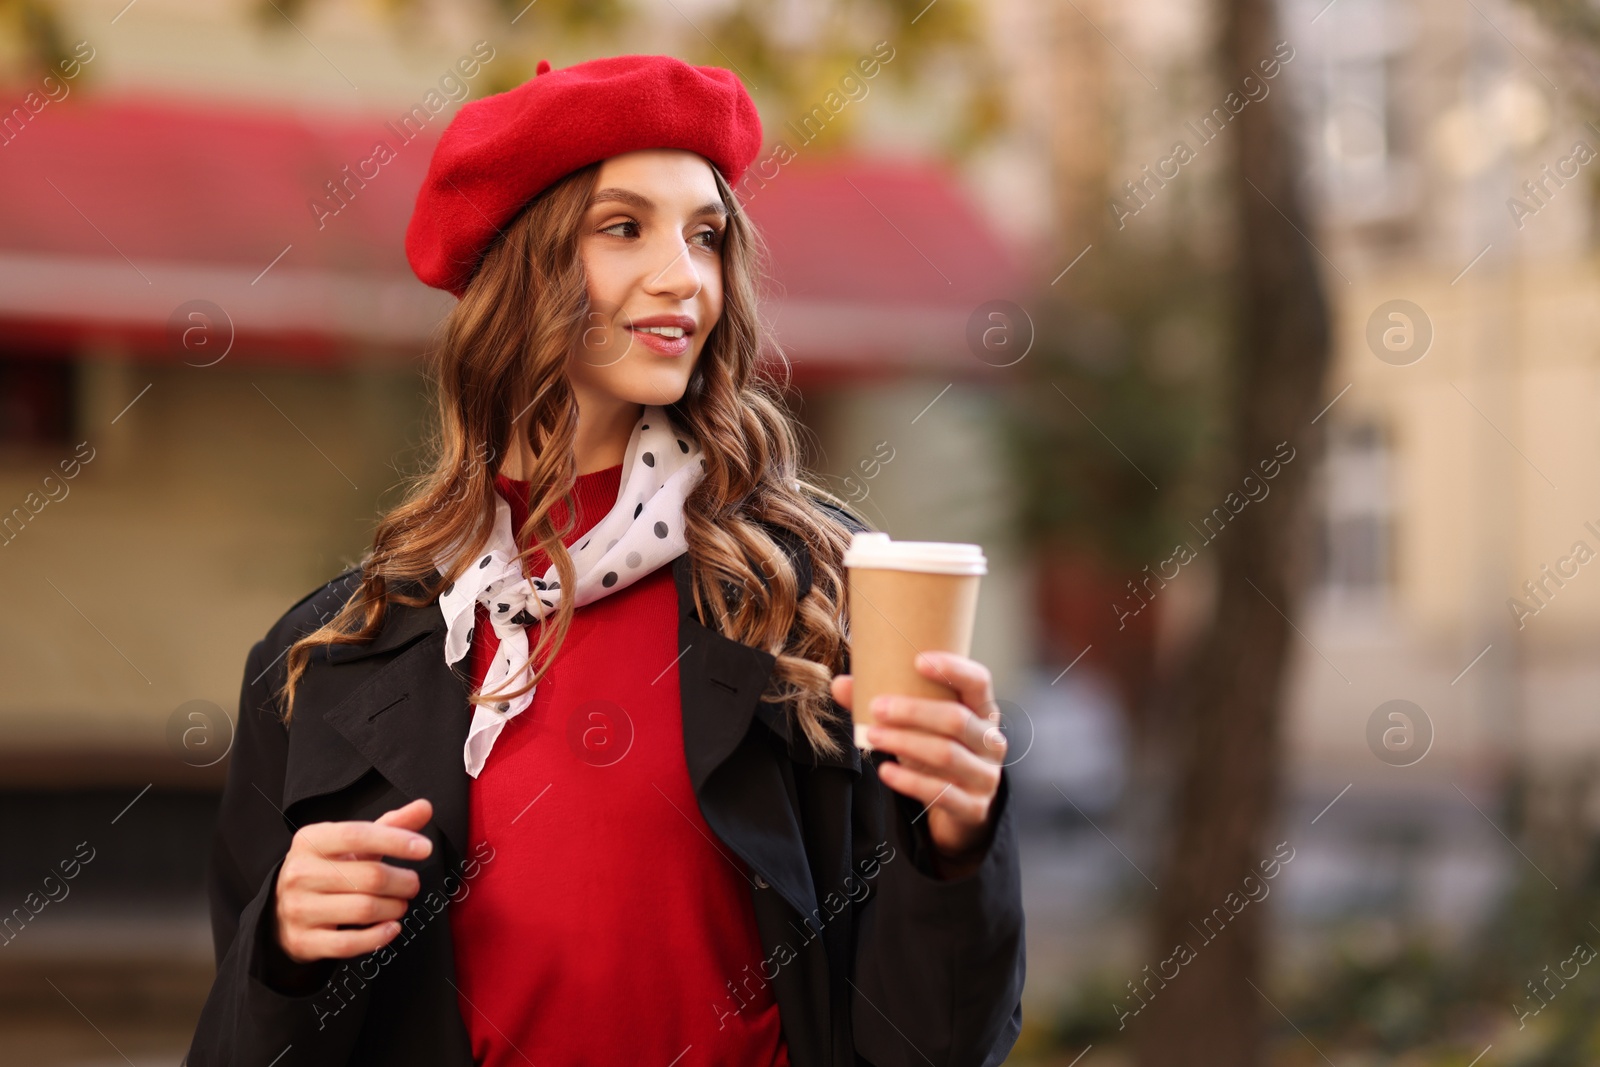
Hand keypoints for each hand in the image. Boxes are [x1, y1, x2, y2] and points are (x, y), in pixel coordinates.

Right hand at [274, 797, 433, 963]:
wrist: (283, 907)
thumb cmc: (327, 869)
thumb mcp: (352, 844)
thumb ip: (390, 825)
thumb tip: (424, 807)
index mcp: (311, 841)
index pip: (357, 835)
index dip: (395, 840)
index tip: (424, 848)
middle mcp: (300, 873)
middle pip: (370, 876)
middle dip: (403, 881)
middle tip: (412, 884)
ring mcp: (298, 909)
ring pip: (364, 909)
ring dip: (394, 908)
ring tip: (400, 903)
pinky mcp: (302, 941)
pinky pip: (349, 943)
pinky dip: (378, 937)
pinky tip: (391, 927)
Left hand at [830, 651, 1006, 871]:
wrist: (958, 808)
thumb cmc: (936, 753)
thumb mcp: (919, 727)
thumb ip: (885, 704)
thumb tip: (840, 684)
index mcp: (982, 712)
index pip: (978, 681)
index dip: (953, 669)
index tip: (918, 661)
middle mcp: (991, 741)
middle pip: (956, 719)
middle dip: (914, 711)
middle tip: (877, 707)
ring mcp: (985, 776)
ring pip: (947, 754)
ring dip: (906, 743)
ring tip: (873, 737)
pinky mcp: (973, 807)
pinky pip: (941, 792)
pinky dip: (909, 781)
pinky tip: (885, 771)